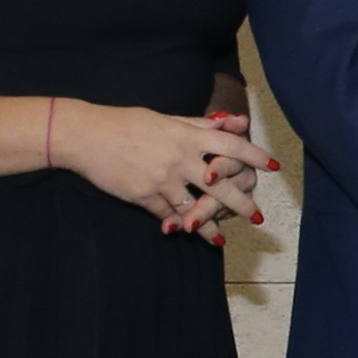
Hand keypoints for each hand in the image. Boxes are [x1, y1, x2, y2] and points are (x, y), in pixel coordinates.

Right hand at [55, 101, 268, 243]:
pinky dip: (176, 223)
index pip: (231, 145)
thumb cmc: (126, 123)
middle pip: (219, 185)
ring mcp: (162, 179)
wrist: (86, 136)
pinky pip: (166, 214)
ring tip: (220, 239)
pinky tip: (185, 232)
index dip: (253, 156)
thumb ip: (200, 125)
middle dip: (240, 203)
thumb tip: (233, 121)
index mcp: (187, 136)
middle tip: (255, 216)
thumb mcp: (166, 119)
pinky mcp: (143, 196)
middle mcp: (180, 159)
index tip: (271, 166)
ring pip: (193, 207)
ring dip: (208, 224)